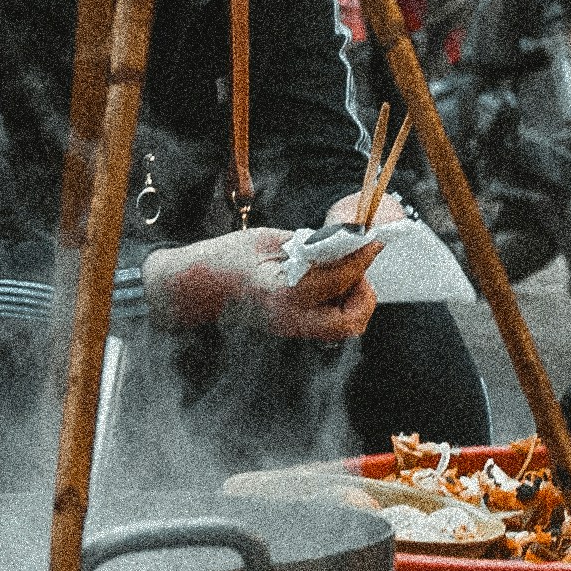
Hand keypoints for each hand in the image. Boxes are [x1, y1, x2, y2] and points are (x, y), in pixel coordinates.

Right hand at [145, 228, 374, 341]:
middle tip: (358, 266)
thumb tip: (346, 241)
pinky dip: (340, 306)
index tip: (375, 240)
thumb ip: (308, 244)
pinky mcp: (290, 330)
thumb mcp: (266, 240)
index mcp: (278, 292)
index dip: (361, 258)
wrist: (196, 287)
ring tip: (343, 273)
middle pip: (347, 323)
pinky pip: (328, 325)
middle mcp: (286, 319)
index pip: (336, 279)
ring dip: (354, 302)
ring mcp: (288, 330)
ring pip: (342, 328)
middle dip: (363, 295)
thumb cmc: (226, 257)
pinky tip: (329, 283)